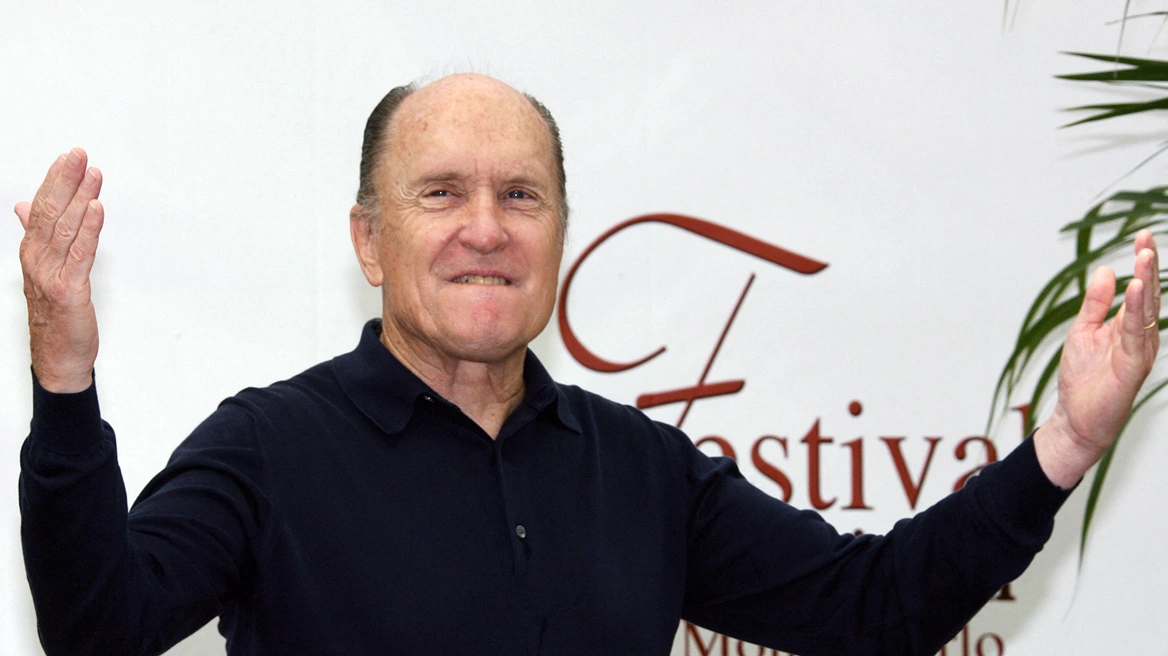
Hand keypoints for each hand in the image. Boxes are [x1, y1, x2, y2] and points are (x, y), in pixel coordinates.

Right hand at [16, 148, 104, 392]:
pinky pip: (80, 254)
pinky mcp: (69, 289)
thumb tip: (25, 206)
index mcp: (32, 252)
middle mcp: (37, 259)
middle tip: (80, 154)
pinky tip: (97, 209)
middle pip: (51, 212)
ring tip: (93, 173)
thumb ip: (36, 236)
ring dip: (81, 197)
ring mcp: (51, 274)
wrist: (57, 356)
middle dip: (66, 180)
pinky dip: (90, 229)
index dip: (55, 180)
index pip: (41, 207)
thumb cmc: (54, 315)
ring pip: (66, 228)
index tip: (69, 157)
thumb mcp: (43, 270)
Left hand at [1035, 230, 1161, 488]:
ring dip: (1147, 281)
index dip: (1143, 262)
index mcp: (1130, 327)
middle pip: (1148, 295)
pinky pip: (1136, 333)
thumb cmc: (1082, 379)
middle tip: (1147, 236)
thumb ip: (1096, 303)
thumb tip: (1107, 269)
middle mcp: (1141, 336)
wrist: (1076, 420)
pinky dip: (1135, 309)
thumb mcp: (1084, 331)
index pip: (1140, 289)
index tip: (1142, 234)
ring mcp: (1139, 351)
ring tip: (1145, 253)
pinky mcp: (1132, 366)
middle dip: (1149, 264)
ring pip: (1146, 310)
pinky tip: (1135, 287)